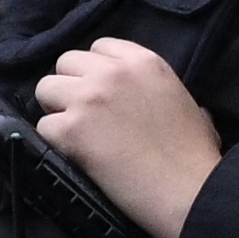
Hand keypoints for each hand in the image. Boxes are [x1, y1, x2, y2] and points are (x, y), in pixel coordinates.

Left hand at [31, 35, 229, 237]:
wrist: (188, 191)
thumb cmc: (195, 155)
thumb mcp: (188, 104)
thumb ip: (160, 90)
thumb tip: (154, 99)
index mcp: (144, 61)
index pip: (99, 46)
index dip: (95, 70)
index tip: (102, 91)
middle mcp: (112, 72)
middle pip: (65, 63)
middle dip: (71, 86)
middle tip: (85, 114)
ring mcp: (88, 98)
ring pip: (45, 88)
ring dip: (56, 110)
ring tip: (76, 133)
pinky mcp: (70, 128)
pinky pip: (43, 126)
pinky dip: (54, 141)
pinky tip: (75, 154)